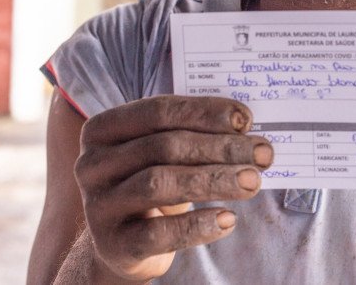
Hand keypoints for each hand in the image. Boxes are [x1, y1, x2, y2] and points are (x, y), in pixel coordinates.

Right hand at [73, 95, 272, 281]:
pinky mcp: (113, 244)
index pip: (159, 111)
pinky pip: (159, 233)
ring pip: (160, 184)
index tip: (246, 120)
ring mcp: (99, 206)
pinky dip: (198, 225)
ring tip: (253, 181)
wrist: (121, 244)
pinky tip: (228, 220)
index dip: (205, 112)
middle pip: (164, 146)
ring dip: (214, 180)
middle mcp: (92, 164)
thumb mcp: (161, 152)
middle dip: (220, 148)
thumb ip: (192, 133)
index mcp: (103, 129)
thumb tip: (244, 126)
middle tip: (263, 153)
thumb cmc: (151, 183)